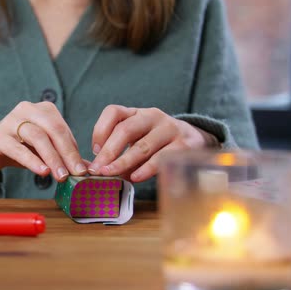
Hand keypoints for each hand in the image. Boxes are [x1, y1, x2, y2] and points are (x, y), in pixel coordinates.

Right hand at [0, 101, 86, 182]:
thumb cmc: (20, 147)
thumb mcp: (43, 149)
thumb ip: (63, 155)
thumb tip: (87, 168)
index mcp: (43, 109)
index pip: (63, 129)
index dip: (74, 149)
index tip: (83, 170)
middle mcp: (27, 109)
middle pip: (53, 129)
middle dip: (67, 152)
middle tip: (75, 173)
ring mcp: (10, 121)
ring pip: (37, 137)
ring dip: (52, 158)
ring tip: (61, 175)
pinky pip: (17, 148)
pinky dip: (32, 160)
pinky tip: (42, 171)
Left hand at [88, 105, 217, 182]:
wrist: (196, 141)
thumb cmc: (157, 144)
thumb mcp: (137, 141)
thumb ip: (118, 153)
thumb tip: (96, 170)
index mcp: (136, 113)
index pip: (113, 112)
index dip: (100, 130)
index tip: (94, 151)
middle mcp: (152, 116)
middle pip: (125, 129)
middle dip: (109, 152)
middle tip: (97, 170)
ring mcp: (169, 129)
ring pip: (142, 146)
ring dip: (123, 162)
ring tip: (111, 175)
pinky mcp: (184, 145)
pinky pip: (161, 158)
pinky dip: (146, 169)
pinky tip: (135, 177)